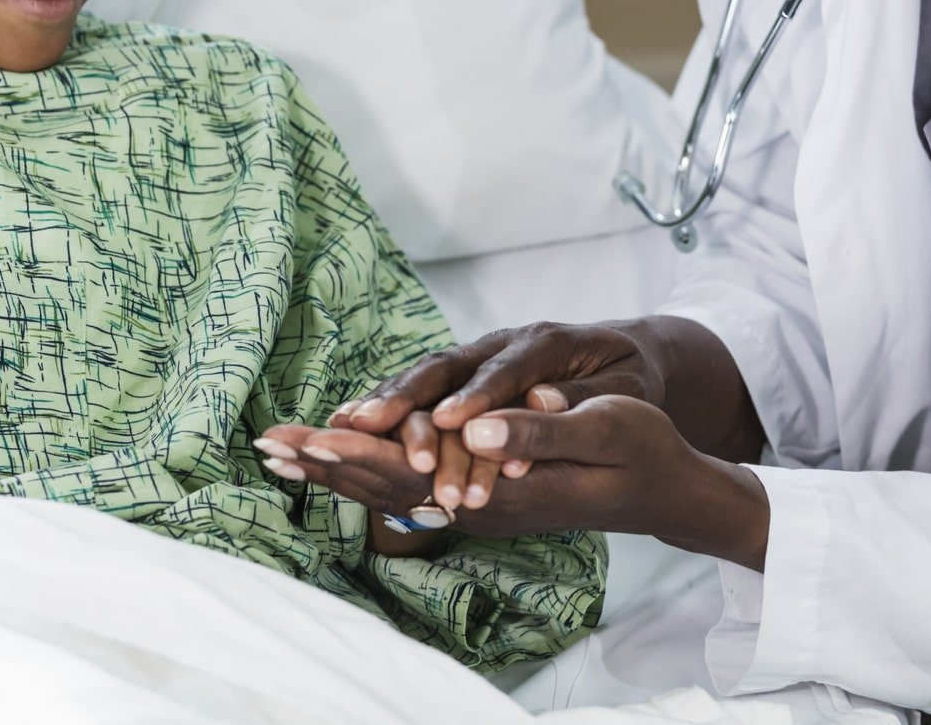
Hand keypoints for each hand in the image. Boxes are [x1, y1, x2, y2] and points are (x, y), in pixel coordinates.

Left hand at [266, 396, 770, 567]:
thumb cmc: (637, 451)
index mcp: (498, 486)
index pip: (414, 470)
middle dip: (327, 461)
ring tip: (281, 454)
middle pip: (386, 483)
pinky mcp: (477, 492)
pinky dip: (366, 472)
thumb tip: (473, 428)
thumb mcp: (598, 431)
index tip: (312, 432)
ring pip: (392, 488)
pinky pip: (409, 487)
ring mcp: (475, 503)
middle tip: (269, 443)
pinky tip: (336, 463)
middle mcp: (477, 502)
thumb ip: (535, 433)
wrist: (660, 489)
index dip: (361, 449)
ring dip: (335, 470)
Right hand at [332, 321, 666, 440]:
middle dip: (407, 396)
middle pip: (448, 365)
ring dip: (387, 401)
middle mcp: (504, 342)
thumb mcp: (625, 392)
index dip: (475, 397)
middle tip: (369, 427)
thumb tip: (544, 405)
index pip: (505, 371)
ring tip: (346, 427)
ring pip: (426, 373)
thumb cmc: (627, 379)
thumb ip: (585, 399)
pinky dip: (388, 402)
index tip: (448, 423)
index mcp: (547, 344)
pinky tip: (351, 422)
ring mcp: (480, 353)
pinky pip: (422, 385)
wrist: (623, 357)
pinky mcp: (466, 372)